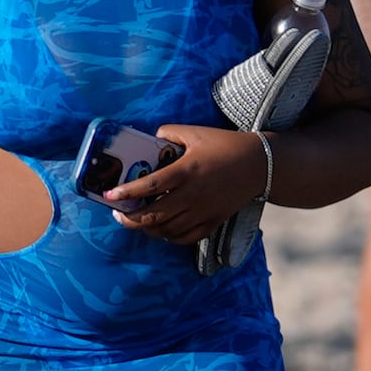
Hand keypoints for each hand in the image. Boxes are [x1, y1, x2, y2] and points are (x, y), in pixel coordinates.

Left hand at [102, 125, 267, 242]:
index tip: (110, 195)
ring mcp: (203, 211)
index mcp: (185, 171)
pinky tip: (162, 230)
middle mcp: (192, 195)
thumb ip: (169, 133)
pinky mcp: (213, 221)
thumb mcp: (195, 132)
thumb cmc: (225, 145)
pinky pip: (187, 238)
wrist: (260, 164)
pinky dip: (170, 237)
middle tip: (118, 214)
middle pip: (155, 215)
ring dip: (147, 229)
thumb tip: (152, 137)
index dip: (127, 193)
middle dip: (131, 219)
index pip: (150, 186)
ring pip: (168, 230)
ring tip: (136, 222)